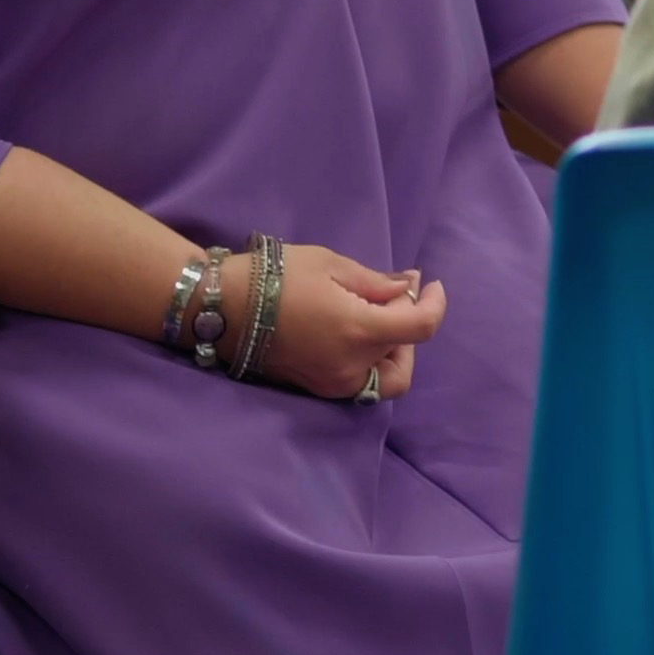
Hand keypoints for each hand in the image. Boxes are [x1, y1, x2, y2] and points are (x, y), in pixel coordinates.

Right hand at [223, 244, 442, 402]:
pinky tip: (352, 333)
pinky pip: (358, 383)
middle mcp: (350, 368)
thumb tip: (411, 288)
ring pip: (384, 380)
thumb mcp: (332, 266)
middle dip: (407, 328)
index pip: (421, 328)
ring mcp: (331, 384)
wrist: (217, 306)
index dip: (436, 304)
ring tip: (371, 318)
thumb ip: (378, 283)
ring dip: (390, 352)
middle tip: (389, 298)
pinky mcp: (314, 389)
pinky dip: (368, 362)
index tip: (430, 285)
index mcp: (360, 332)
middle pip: (404, 358)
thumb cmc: (273, 276)